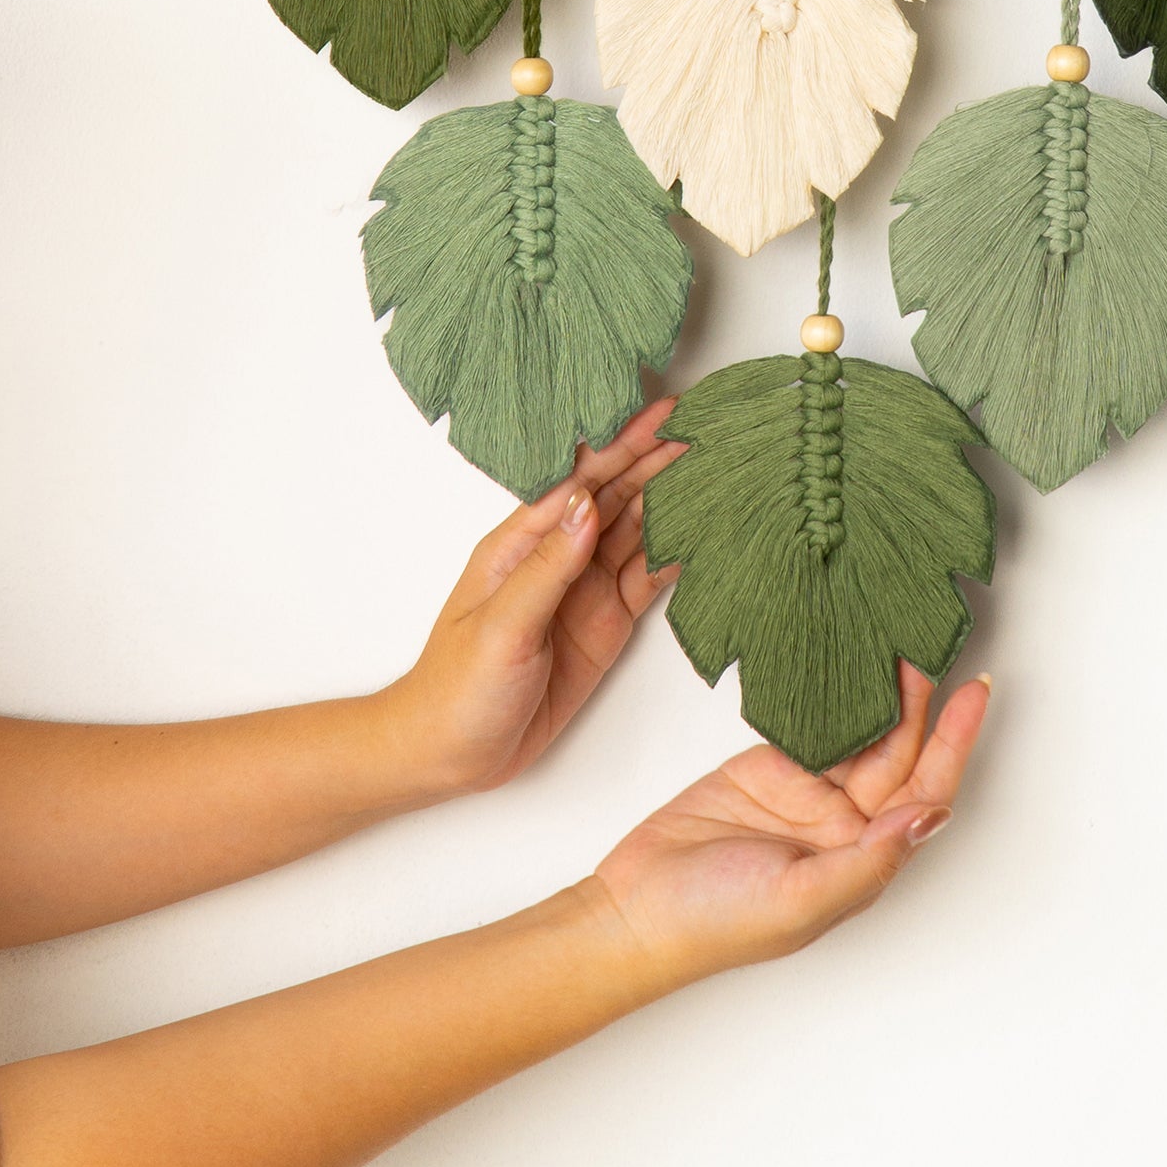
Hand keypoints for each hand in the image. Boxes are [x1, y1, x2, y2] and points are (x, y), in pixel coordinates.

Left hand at [378, 399, 683, 798]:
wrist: (452, 753)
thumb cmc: (458, 687)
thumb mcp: (502, 625)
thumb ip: (548, 566)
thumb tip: (587, 503)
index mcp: (522, 541)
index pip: (581, 478)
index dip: (622, 443)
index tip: (663, 413)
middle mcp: (559, 555)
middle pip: (616, 496)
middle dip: (657, 460)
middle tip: (705, 429)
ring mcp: (584, 588)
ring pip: (638, 531)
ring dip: (672, 499)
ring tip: (714, 466)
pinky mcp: (606, 621)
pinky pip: (647, 578)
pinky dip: (677, 554)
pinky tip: (702, 531)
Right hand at [587, 662, 989, 991]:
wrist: (636, 907)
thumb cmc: (716, 923)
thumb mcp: (800, 900)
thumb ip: (870, 860)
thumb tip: (932, 817)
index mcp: (864, 862)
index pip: (926, 793)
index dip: (955, 743)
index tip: (978, 692)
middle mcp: (846, 828)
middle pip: (901, 756)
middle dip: (924, 703)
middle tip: (937, 643)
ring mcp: (808, 796)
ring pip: (862, 735)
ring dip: (885, 694)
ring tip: (903, 641)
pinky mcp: (770, 769)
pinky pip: (816, 725)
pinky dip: (836, 694)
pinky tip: (853, 662)